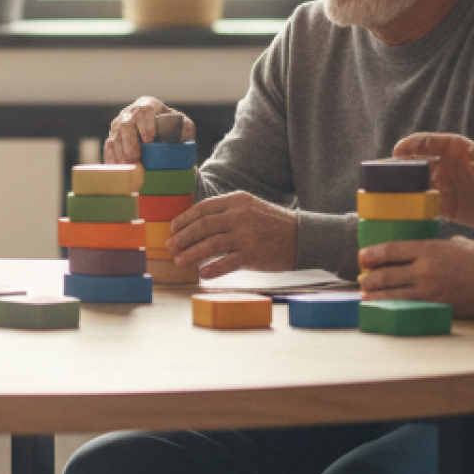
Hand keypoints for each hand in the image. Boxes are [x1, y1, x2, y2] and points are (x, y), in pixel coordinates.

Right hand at [104, 97, 194, 164]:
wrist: (153, 126)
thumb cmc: (168, 125)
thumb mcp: (180, 122)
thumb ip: (185, 127)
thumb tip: (185, 137)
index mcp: (148, 106)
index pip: (145, 111)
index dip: (146, 125)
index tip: (149, 139)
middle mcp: (130, 113)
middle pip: (126, 126)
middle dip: (130, 144)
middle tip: (136, 159)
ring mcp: (118, 125)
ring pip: (115, 138)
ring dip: (121, 154)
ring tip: (129, 167)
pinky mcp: (112, 137)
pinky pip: (108, 148)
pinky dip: (112, 159)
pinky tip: (118, 168)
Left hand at [167, 192, 296, 276]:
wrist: (302, 237)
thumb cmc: (272, 224)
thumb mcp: (250, 208)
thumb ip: (226, 212)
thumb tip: (195, 224)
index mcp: (237, 201)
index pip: (203, 208)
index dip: (184, 219)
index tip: (173, 229)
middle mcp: (240, 216)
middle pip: (202, 226)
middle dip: (182, 237)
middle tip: (170, 246)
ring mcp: (246, 236)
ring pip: (210, 244)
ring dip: (191, 254)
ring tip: (179, 261)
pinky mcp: (252, 255)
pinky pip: (226, 263)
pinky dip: (212, 269)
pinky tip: (202, 273)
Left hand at [358, 236, 473, 316]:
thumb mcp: (459, 243)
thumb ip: (439, 246)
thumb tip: (427, 249)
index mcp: (429, 249)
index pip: (391, 250)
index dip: (372, 254)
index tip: (362, 257)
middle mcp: (424, 270)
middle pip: (386, 274)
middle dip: (369, 277)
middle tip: (362, 278)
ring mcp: (429, 291)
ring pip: (392, 295)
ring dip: (375, 295)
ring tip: (366, 294)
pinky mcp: (436, 307)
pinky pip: (407, 308)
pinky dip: (392, 308)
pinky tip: (383, 308)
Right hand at [388, 133, 473, 233]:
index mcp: (455, 151)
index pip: (429, 143)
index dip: (413, 145)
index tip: (398, 150)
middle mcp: (444, 166)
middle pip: (416, 163)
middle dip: (398, 166)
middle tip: (380, 171)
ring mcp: (442, 186)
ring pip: (415, 184)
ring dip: (400, 188)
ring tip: (383, 192)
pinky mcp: (443, 206)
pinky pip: (422, 205)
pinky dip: (411, 207)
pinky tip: (399, 211)